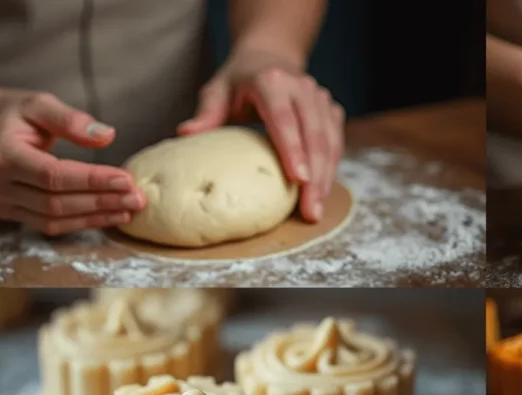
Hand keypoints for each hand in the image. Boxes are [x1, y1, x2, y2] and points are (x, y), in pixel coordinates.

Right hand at [0, 91, 142, 234]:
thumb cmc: (15, 115)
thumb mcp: (40, 104)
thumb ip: (71, 119)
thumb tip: (107, 136)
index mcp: (3, 156)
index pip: (53, 176)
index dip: (92, 180)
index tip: (126, 179)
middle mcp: (0, 186)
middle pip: (57, 202)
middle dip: (101, 201)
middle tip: (137, 198)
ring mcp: (5, 204)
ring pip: (56, 219)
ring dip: (96, 217)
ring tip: (130, 209)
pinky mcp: (15, 214)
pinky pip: (52, 225)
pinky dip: (84, 222)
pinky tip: (111, 215)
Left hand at [179, 47, 343, 221]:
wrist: (270, 56)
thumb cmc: (240, 79)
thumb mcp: (218, 90)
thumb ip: (207, 113)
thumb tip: (185, 134)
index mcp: (271, 82)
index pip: (285, 119)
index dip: (293, 150)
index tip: (299, 179)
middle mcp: (301, 88)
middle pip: (314, 135)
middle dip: (316, 176)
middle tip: (311, 211)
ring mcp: (320, 98)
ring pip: (330, 141)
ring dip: (326, 177)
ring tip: (316, 209)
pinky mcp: (331, 110)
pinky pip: (336, 142)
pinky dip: (331, 168)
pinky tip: (322, 191)